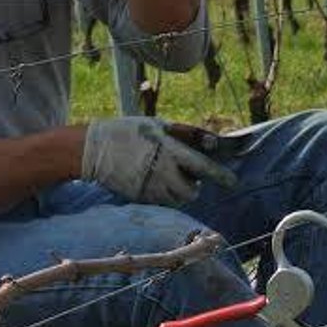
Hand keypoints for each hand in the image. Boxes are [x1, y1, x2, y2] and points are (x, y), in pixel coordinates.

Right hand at [82, 116, 237, 205]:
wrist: (93, 149)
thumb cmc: (129, 132)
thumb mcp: (158, 125)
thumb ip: (186, 135)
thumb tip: (212, 143)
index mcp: (169, 150)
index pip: (204, 167)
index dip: (221, 176)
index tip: (232, 182)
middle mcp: (162, 172)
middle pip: (192, 191)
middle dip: (195, 185)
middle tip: (188, 175)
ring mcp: (150, 188)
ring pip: (178, 199)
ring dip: (180, 191)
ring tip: (168, 176)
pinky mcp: (140, 198)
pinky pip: (161, 202)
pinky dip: (164, 194)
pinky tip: (153, 180)